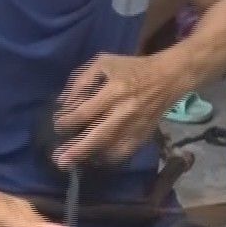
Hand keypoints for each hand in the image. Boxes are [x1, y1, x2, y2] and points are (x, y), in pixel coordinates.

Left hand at [54, 53, 176, 167]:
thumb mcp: (103, 63)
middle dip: (77, 151)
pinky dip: (109, 159)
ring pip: (112, 150)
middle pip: (99, 137)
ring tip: (74, 163)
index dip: (68, 123)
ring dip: (91, 157)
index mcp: (115, 91)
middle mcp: (125, 112)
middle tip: (60, 162)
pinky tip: (95, 159)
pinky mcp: (144, 136)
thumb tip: (63, 103)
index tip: (58, 127)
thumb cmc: (131, 68)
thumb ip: (82, 81)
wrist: (167, 78)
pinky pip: (124, 154)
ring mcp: (136, 127)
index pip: (86, 112)